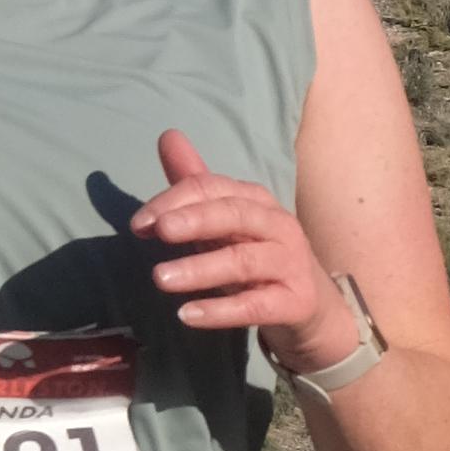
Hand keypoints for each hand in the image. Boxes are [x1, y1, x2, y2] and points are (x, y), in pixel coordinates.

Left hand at [131, 125, 345, 367]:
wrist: (310, 305)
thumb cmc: (258, 255)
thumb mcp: (225, 220)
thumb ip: (195, 184)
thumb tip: (168, 136)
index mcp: (256, 200)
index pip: (213, 189)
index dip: (174, 201)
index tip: (139, 224)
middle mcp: (277, 225)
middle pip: (235, 214)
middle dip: (195, 219)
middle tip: (158, 230)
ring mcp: (289, 263)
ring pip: (244, 261)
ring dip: (201, 269)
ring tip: (160, 278)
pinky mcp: (294, 302)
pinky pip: (256, 306)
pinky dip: (221, 310)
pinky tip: (187, 315)